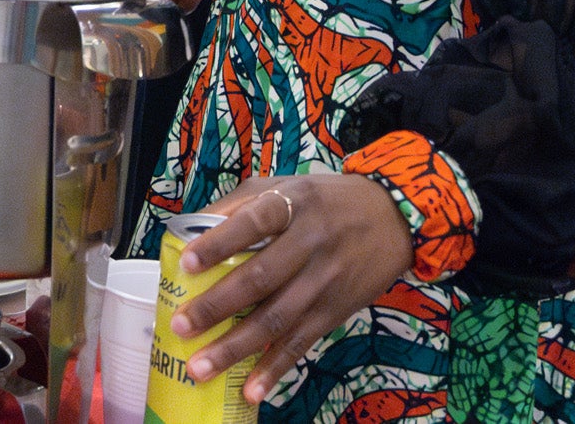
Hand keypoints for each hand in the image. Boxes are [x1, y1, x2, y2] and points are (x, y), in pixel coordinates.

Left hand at [170, 175, 412, 403]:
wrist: (394, 219)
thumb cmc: (324, 201)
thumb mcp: (284, 186)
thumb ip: (239, 204)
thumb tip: (188, 226)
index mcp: (292, 205)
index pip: (252, 223)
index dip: (218, 244)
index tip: (186, 263)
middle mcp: (310, 244)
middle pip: (260, 278)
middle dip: (217, 306)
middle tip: (180, 328)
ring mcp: (324, 282)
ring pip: (277, 319)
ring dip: (237, 347)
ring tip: (201, 367)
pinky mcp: (336, 311)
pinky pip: (301, 342)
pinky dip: (275, 368)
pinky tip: (251, 389)